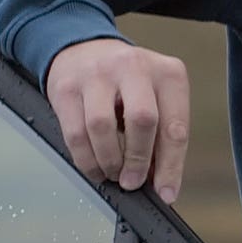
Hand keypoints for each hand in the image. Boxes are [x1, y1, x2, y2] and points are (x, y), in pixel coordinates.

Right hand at [46, 36, 189, 200]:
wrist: (83, 49)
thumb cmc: (126, 82)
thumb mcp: (155, 97)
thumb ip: (161, 136)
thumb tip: (161, 181)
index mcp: (167, 74)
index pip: (175, 126)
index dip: (172, 166)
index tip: (166, 193)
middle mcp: (134, 68)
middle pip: (142, 121)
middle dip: (138, 161)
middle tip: (133, 181)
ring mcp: (97, 75)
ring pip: (102, 127)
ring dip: (109, 162)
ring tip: (113, 173)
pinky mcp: (66, 87)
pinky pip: (75, 133)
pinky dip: (85, 159)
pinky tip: (94, 166)